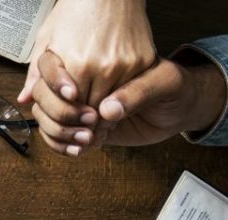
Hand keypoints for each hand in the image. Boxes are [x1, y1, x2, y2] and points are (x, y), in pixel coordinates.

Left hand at [17, 0, 154, 155]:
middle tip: (80, 123)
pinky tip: (111, 96)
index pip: (68, 108)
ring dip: (102, 113)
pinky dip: (120, 99)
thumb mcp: (47, 39)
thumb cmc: (76, 11)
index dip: (66, 119)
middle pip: (90, 111)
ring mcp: (122, 65)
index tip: (67, 121)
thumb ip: (36, 74)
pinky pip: (130, 92)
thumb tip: (25, 98)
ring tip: (94, 111)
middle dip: (82, 119)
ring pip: (111, 106)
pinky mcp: (140, 61)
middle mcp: (100, 66)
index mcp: (74, 63)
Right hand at [29, 57, 227, 154]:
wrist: (181, 106)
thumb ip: (137, 93)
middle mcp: (85, 81)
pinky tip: (79, 149)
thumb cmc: (176, 87)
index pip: (62, 71)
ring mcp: (82, 104)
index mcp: (100, 61)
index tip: (79, 101)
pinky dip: (61, 145)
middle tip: (90, 123)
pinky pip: (56, 134)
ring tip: (88, 139)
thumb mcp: (165, 82)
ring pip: (46, 116)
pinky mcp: (84, 125)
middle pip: (47, 96)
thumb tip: (108, 109)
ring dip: (60, 132)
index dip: (62, 87)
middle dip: (63, 114)